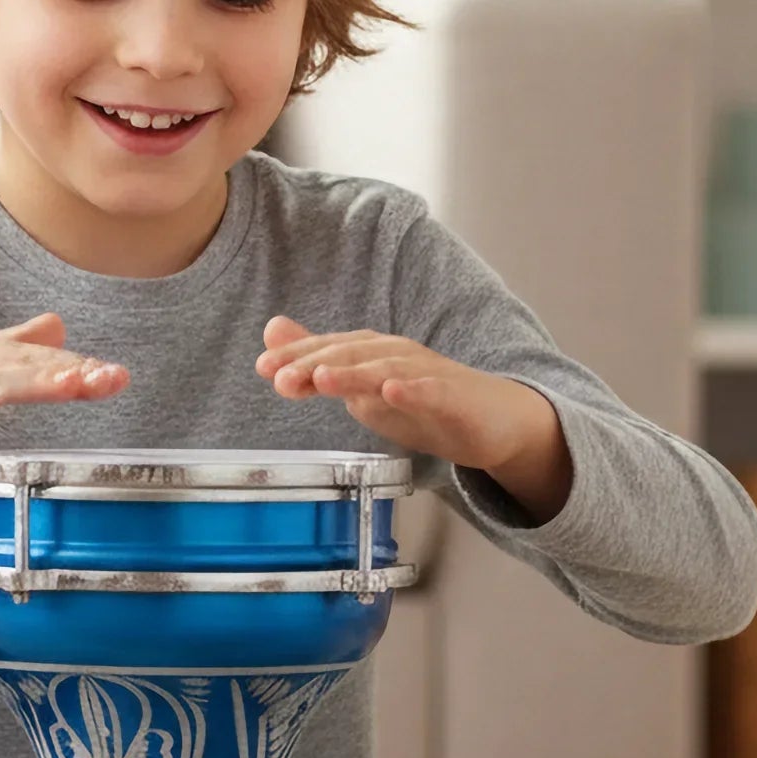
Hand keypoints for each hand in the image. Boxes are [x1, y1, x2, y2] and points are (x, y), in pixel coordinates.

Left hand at [254, 313, 571, 519]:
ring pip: (386, 369)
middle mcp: (397, 355)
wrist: (493, 422)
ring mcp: (427, 374)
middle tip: (279, 377)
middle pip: (352, 355)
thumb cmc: (423, 403)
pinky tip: (393, 391)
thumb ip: (319, 364)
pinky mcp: (455, 397)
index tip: (263, 369)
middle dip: (313, 364)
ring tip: (322, 378)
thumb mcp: (362, 388)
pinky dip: (413, 389)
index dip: (296, 357)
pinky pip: (433, 392)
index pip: (329, 350)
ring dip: (353, 372)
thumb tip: (271, 335)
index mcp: (373, 353)